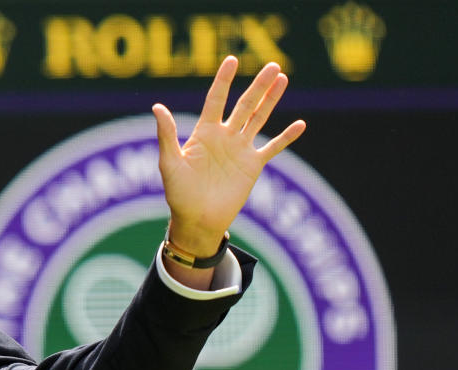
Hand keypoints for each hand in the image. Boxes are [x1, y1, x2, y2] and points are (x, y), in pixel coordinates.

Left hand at [153, 56, 305, 257]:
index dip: (224, 80)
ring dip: (271, 100)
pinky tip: (300, 124)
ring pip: (259, 119)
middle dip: (258, 86)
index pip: (215, 99)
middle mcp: (224, 137)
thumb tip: (156, 106)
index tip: (232, 60)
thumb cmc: (178, 194)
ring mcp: (240, 150)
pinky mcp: (252, 166)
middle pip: (244, 104)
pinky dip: (286, 137)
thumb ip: (166, 135)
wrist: (197, 220)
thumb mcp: (169, 163)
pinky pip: (273, 148)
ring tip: (283, 79)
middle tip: (272, 65)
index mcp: (204, 133)